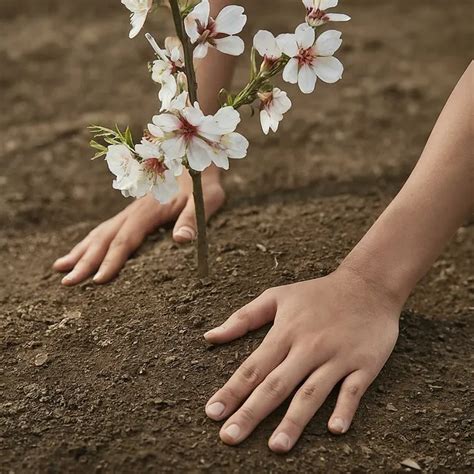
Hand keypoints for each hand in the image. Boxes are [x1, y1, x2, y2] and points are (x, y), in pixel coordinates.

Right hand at [53, 168, 223, 284]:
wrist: (195, 163)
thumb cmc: (203, 187)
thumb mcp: (205, 201)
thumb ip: (192, 219)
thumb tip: (180, 240)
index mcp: (149, 211)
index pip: (126, 240)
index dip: (112, 260)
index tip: (97, 281)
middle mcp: (134, 211)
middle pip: (105, 239)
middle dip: (85, 262)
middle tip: (67, 283)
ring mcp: (131, 211)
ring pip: (100, 232)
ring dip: (80, 251)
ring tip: (59, 268)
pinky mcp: (133, 212)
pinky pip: (106, 228)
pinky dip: (90, 242)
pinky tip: (82, 251)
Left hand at [203, 266, 402, 451]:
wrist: (367, 285)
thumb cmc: (317, 293)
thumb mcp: (277, 296)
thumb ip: (243, 318)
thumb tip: (210, 336)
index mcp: (285, 332)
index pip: (253, 367)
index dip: (231, 391)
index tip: (212, 413)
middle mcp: (308, 347)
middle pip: (276, 384)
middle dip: (251, 412)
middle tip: (230, 437)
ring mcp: (337, 357)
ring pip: (312, 392)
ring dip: (294, 420)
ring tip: (276, 446)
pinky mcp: (364, 364)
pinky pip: (353, 390)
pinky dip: (344, 408)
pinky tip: (334, 429)